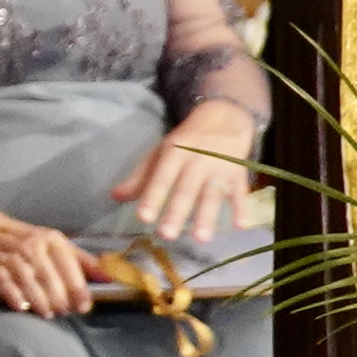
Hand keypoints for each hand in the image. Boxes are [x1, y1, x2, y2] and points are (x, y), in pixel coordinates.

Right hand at [0, 188, 96, 319]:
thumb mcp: (55, 244)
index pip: (68, 265)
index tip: (84, 306)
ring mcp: (11, 257)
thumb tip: (109, 276)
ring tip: (48, 313)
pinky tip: (22, 307)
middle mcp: (32, 246)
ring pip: (29, 283)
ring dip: (40, 302)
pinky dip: (14, 297)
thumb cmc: (25, 241)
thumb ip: (82, 261)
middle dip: (60, 298)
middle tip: (65, 311)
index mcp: (51, 239)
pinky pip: (5, 285)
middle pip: (50, 278)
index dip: (78, 288)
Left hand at [116, 118, 262, 254]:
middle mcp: (196, 160)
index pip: (161, 177)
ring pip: (213, 194)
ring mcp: (220, 167)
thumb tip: (114, 197)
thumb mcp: (161, 152)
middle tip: (166, 235)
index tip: (143, 217)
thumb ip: (140, 177)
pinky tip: (240, 226)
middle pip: (186, 189)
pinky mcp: (239, 173)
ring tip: (201, 238)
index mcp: (174, 153)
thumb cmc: (186, 141)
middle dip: (176, 212)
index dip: (152, 196)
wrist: (224, 118)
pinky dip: (242, 208)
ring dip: (207, 216)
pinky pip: (240, 192)